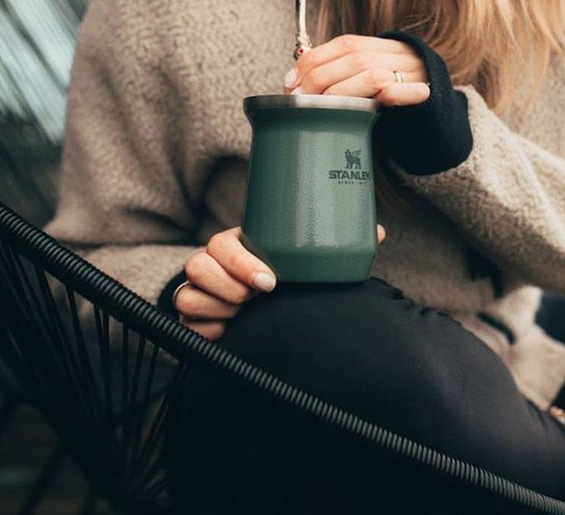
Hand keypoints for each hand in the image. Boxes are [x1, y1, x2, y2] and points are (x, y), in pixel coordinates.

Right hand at [175, 224, 386, 338]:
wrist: (273, 314)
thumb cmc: (293, 278)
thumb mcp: (312, 263)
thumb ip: (342, 246)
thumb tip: (378, 232)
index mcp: (240, 244)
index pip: (222, 244)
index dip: (239, 262)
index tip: (270, 281)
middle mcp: (215, 265)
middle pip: (197, 266)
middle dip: (227, 286)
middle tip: (257, 299)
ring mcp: (202, 293)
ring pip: (187, 296)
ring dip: (216, 308)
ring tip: (244, 315)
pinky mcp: (195, 321)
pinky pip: (185, 324)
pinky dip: (206, 330)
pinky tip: (230, 331)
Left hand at [283, 34, 429, 106]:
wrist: (439, 104)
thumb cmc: (393, 94)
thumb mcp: (366, 78)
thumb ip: (338, 73)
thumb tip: (294, 82)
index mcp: (381, 46)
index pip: (343, 44)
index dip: (313, 61)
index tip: (291, 83)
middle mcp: (397, 54)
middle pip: (354, 58)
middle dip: (321, 80)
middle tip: (301, 101)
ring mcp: (413, 73)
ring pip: (373, 74)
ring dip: (342, 92)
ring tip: (321, 108)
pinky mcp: (424, 95)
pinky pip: (407, 92)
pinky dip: (394, 94)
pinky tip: (381, 99)